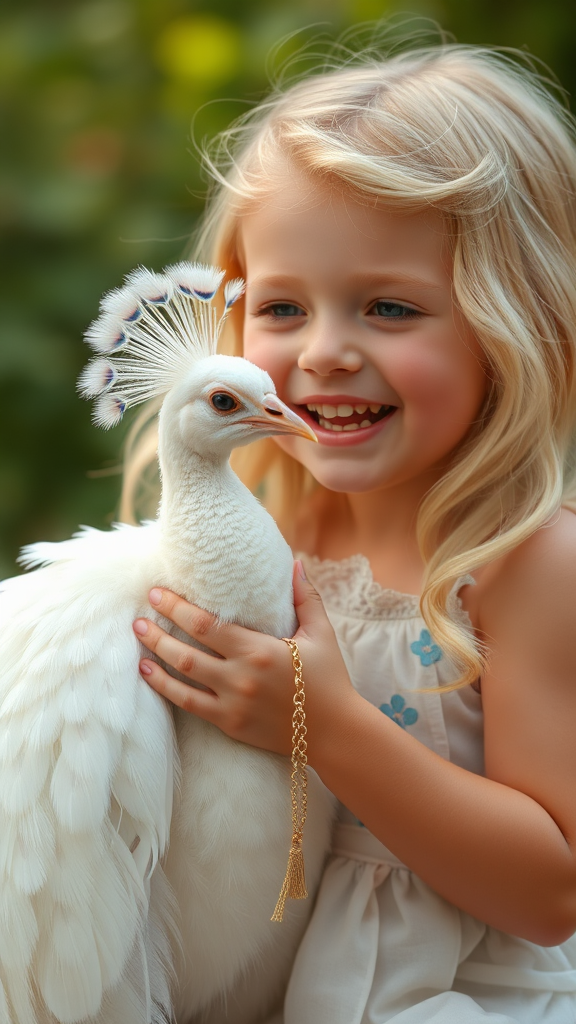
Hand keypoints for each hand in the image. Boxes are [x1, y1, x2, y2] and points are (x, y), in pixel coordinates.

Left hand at [132, 561, 354, 759]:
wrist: (335, 732)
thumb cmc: (329, 678)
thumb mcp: (321, 633)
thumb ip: (305, 598)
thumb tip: (295, 563)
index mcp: (260, 650)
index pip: (207, 624)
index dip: (178, 608)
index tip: (158, 593)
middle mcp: (241, 677)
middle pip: (187, 650)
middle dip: (158, 630)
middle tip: (139, 615)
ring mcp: (232, 704)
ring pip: (183, 677)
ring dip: (157, 656)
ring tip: (140, 637)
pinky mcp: (230, 724)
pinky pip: (189, 705)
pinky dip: (165, 688)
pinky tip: (148, 674)